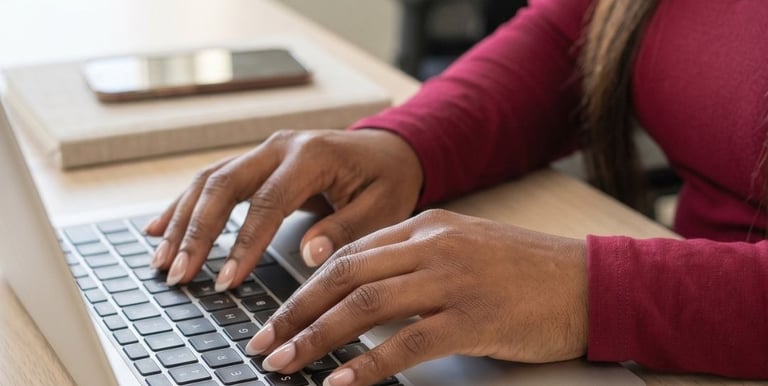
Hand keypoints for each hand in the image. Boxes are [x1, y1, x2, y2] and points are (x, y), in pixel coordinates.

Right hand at [144, 129, 422, 290]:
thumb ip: (345, 229)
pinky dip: (185, 205)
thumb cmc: (387, 180)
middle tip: (179, 274)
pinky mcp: (257, 161)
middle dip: (197, 232)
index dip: (244, 244)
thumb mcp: (383, 208)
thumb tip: (309, 255)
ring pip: (210, 180)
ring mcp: (264, 151)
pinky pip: (213, 180)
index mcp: (312, 155)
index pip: (267, 202)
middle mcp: (280, 147)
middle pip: (224, 185)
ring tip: (162, 260)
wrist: (388, 150)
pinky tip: (159, 228)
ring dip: (182, 220)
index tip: (226, 281)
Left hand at [245, 209, 587, 385]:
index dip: (307, 285)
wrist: (587, 282)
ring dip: (317, 337)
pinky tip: (340, 383)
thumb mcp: (463, 249)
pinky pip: (406, 342)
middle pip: (345, 274)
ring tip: (285, 362)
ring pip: (366, 305)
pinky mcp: (472, 317)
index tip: (279, 312)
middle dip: (295, 310)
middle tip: (264, 340)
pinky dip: (368, 366)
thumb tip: (363, 292)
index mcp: (426, 226)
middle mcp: (432, 246)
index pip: (349, 251)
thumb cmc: (524, 269)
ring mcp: (452, 279)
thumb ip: (415, 261)